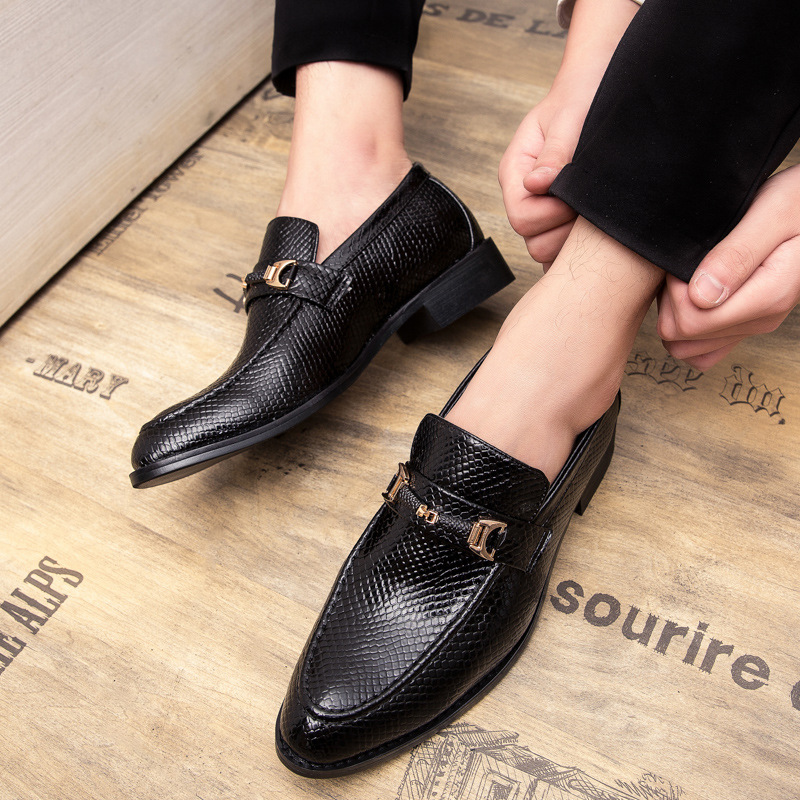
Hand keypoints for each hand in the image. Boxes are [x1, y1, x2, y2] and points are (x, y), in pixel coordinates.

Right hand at [498, 0, 637, 268]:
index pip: (521, 218)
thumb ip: (556, 151)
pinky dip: (583, 245)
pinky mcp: (564, 217)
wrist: (602, 83)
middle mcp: (526, 195)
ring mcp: (544, 208)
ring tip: (601, 210)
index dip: (551, 215)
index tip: (578, 195)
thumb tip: (537, 184)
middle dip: (565, 232)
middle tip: (594, 207)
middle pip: (534, 242)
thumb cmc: (584, 93)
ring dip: (577, 239)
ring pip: (550, 250)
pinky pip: (566, 247)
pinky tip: (603, 221)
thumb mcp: (570, 115)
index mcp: (516, 172)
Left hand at [658, 164, 799, 369]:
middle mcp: (761, 319)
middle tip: (682, 267)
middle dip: (670, 301)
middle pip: (682, 336)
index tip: (684, 262)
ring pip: (685, 344)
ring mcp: (753, 324)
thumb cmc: (799, 201)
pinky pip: (701, 347)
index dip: (675, 292)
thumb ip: (737, 255)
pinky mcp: (745, 323)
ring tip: (686, 277)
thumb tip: (701, 296)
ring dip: (675, 312)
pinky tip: (688, 292)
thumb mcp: (773, 213)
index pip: (691, 323)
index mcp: (768, 297)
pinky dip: (685, 323)